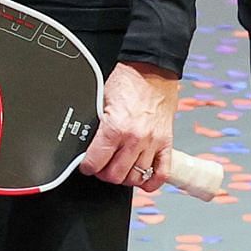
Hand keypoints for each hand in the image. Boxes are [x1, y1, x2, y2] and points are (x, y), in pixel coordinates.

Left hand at [78, 60, 179, 191]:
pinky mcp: (166, 143)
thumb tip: (85, 143)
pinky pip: (161, 173)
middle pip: (115, 175)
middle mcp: (135, 138)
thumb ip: (95, 125)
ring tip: (118, 168)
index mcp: (115, 127)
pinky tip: (142, 179)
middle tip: (101, 166)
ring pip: (136, 178)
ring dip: (124, 177)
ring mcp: (153, 143)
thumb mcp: (101, 100)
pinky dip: (151, 181)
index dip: (87, 166)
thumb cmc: (127, 80)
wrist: (152, 69)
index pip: (96, 162)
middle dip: (104, 173)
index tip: (86, 165)